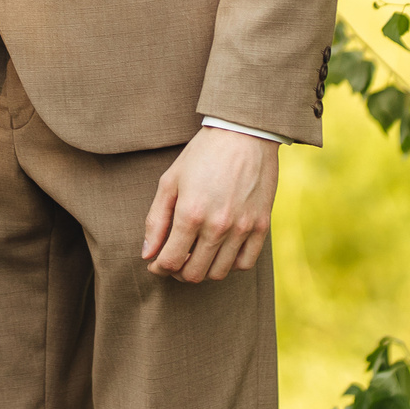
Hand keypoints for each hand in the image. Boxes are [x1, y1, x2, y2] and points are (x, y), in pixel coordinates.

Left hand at [141, 127, 278, 282]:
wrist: (243, 135)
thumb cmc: (201, 155)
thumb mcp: (170, 181)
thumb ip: (156, 220)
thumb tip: (147, 254)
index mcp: (190, 213)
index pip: (170, 261)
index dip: (158, 267)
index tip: (155, 263)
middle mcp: (217, 226)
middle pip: (194, 273)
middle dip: (177, 272)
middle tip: (173, 259)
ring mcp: (242, 228)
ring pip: (219, 273)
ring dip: (202, 271)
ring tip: (195, 256)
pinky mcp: (261, 226)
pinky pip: (245, 263)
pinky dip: (229, 265)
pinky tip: (219, 251)